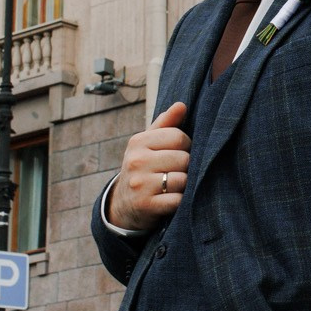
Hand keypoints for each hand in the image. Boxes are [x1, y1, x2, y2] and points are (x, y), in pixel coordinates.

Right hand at [108, 103, 190, 230]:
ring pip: (183, 180)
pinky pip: (178, 200)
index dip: (186, 146)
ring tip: (173, 185)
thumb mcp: (148, 144)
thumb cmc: (143, 167)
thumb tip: (181, 105)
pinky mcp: (146, 205)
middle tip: (176, 171)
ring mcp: (140, 184)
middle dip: (186, 166)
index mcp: (138, 142)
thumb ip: (166, 124)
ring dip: (184, 185)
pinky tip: (171, 198)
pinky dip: (180, 201)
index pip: (179, 136)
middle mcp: (136, 161)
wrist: (123, 204)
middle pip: (184, 159)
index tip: (179, 153)